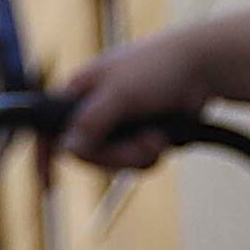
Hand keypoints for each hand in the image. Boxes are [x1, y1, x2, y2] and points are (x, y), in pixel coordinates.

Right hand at [55, 30, 214, 168]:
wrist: (204, 65)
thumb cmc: (158, 67)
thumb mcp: (120, 93)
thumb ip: (91, 122)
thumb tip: (67, 149)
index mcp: (80, 91)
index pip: (51, 127)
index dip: (45, 154)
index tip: (48, 183)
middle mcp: (96, 109)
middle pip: (88, 154)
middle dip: (116, 156)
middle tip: (141, 145)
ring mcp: (120, 123)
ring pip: (114, 162)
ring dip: (138, 156)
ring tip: (157, 138)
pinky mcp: (141, 134)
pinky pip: (136, 161)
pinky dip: (151, 155)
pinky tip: (164, 138)